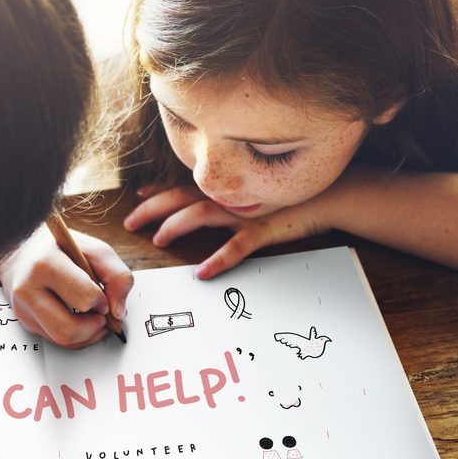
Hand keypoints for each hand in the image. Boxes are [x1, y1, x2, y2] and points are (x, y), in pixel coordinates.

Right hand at [0, 224, 132, 348]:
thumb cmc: (62, 249)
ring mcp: (23, 309)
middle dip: (94, 326)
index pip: (82, 297)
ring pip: (62, 341)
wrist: (23, 250)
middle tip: (101, 314)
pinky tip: (81, 320)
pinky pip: (57, 342)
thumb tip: (118, 312)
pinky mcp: (25, 322)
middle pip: (68, 329)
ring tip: (93, 318)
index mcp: (45, 264)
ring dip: (87, 335)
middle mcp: (28, 289)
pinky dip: (77, 336)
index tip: (102, 295)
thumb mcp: (94, 249)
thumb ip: (116, 275)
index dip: (101, 301)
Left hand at [124, 184, 331, 278]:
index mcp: (224, 189)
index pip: (181, 187)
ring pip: (201, 214)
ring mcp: (244, 213)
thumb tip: (199, 202)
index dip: (157, 192)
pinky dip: (218, 259)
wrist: (328, 197)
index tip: (137, 198)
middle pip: (180, 198)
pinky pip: (237, 246)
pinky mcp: (262, 230)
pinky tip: (202, 272)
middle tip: (130, 223)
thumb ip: (226, 198)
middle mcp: (229, 197)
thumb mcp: (252, 195)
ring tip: (159, 239)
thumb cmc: (288, 198)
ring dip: (176, 225)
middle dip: (152, 209)